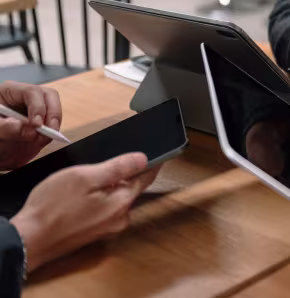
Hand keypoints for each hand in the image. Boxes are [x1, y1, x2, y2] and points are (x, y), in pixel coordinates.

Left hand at [0, 82, 62, 169]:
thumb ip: (6, 127)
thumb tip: (27, 128)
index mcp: (10, 92)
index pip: (31, 92)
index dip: (37, 106)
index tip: (36, 124)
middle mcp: (26, 98)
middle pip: (49, 96)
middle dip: (52, 114)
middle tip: (48, 130)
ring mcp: (36, 110)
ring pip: (55, 110)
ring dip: (53, 125)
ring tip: (41, 139)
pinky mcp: (43, 123)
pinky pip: (55, 124)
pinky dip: (52, 134)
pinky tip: (41, 141)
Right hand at [10, 152, 157, 271]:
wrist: (30, 239)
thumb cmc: (52, 208)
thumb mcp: (85, 177)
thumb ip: (117, 168)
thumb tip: (143, 159)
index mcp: (122, 202)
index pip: (146, 177)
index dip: (151, 162)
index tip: (156, 153)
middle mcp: (120, 218)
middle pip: (131, 188)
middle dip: (123, 175)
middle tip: (103, 165)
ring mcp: (108, 227)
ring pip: (116, 199)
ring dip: (108, 187)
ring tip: (86, 182)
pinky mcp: (95, 232)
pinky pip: (105, 209)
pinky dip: (99, 199)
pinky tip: (80, 197)